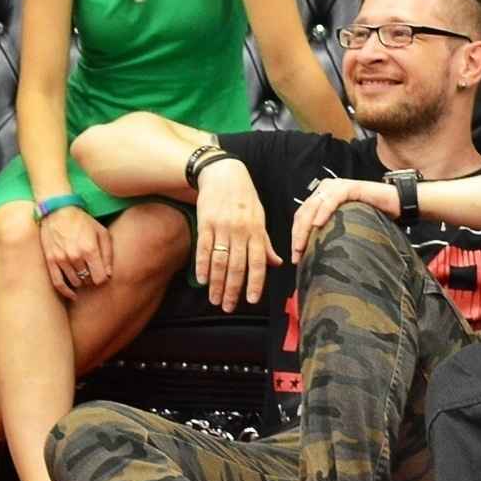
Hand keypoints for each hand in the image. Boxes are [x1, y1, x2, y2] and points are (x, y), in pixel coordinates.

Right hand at [38, 205, 112, 300]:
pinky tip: (73, 294)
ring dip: (81, 281)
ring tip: (83, 274)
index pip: (100, 278)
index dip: (103, 278)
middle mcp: (75, 256)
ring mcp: (62, 259)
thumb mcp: (101, 232)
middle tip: (92, 271)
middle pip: (88, 281)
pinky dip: (66, 292)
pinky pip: (58, 283)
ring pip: (75, 282)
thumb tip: (108, 274)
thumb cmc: (83, 221)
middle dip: (91, 278)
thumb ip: (108, 253)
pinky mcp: (51, 261)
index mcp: (90, 249)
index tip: (102, 274)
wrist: (58, 210)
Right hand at [194, 158, 281, 309]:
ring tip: (215, 300)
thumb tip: (277, 263)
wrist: (224, 173)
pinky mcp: (206, 223)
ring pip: (219, 261)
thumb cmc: (245, 197)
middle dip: (233, 290)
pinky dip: (202, 266)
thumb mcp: (260, 217)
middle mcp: (240, 231)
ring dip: (217, 283)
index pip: (257, 262)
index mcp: (256, 230)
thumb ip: (265, 242)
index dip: (255, 283)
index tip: (251, 300)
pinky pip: (203, 248)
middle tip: (228, 307)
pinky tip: (202, 280)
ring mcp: (222, 227)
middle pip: (236, 266)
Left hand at [290, 177, 397, 263]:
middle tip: (296, 255)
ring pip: (314, 206)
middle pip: (304, 211)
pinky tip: (318, 225)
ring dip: (305, 227)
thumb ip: (332, 233)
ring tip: (302, 244)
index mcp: (323, 197)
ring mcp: (337, 186)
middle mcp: (327, 189)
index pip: (302, 216)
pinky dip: (323, 211)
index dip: (296, 235)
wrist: (397, 205)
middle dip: (298, 234)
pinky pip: (332, 199)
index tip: (296, 256)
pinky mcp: (350, 187)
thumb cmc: (374, 217)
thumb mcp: (347, 227)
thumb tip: (317, 256)